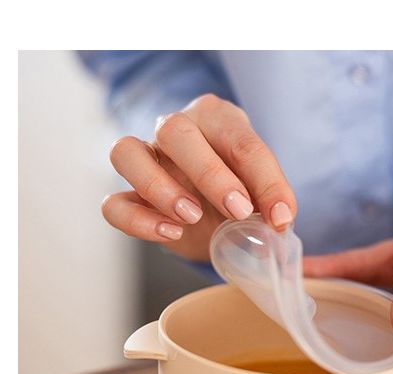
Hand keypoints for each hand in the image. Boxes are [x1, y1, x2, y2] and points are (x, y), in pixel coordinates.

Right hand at [102, 94, 296, 260]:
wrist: (215, 217)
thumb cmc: (240, 194)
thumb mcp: (262, 195)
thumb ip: (271, 201)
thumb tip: (279, 221)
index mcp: (217, 120)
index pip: (239, 140)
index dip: (263, 179)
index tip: (279, 217)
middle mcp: (174, 131)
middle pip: (174, 130)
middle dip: (209, 173)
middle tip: (238, 210)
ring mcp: (146, 161)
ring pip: (127, 153)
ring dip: (158, 186)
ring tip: (191, 217)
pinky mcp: (128, 197)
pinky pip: (113, 203)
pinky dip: (138, 220)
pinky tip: (169, 233)